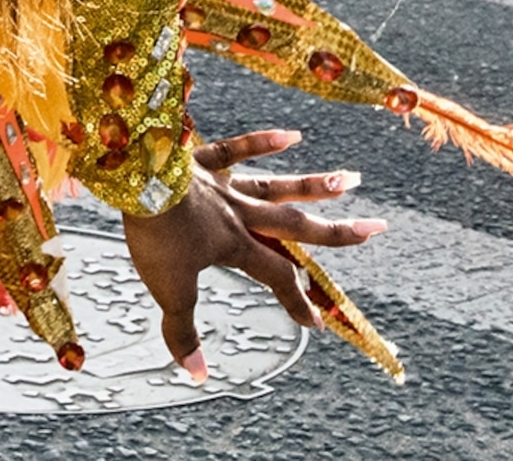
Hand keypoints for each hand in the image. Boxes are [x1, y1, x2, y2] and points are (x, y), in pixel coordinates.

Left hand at [121, 129, 383, 378]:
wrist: (136, 180)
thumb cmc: (155, 234)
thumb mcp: (168, 291)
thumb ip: (183, 332)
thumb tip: (199, 374)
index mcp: (236, 246)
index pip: (277, 277)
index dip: (298, 302)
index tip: (317, 322)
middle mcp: (239, 214)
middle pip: (295, 225)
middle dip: (336, 233)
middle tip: (376, 228)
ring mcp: (224, 184)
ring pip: (277, 186)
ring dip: (314, 185)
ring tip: (350, 178)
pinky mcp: (203, 159)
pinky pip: (237, 148)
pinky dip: (264, 141)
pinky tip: (293, 136)